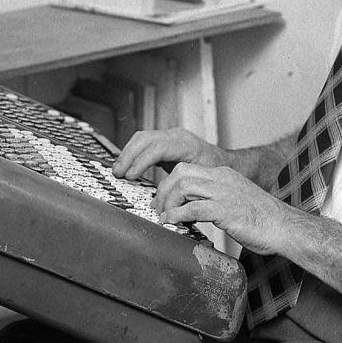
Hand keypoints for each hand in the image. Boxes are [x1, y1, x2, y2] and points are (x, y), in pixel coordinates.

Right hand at [112, 127, 226, 179]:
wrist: (223, 162)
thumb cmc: (215, 172)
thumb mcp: (201, 180)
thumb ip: (184, 190)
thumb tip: (168, 205)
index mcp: (185, 144)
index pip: (157, 148)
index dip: (141, 161)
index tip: (131, 176)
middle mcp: (175, 136)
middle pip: (144, 138)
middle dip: (128, 156)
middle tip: (118, 173)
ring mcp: (169, 137)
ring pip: (141, 138)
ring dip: (127, 153)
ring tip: (118, 171)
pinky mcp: (163, 142)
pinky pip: (143, 142)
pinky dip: (132, 153)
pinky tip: (127, 166)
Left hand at [154, 163, 295, 254]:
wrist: (284, 227)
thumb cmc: (261, 219)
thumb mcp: (234, 200)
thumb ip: (215, 199)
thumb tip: (192, 209)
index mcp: (223, 174)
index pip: (187, 169)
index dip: (169, 184)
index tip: (162, 200)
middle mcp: (222, 179)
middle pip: (181, 173)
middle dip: (163, 190)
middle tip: (157, 208)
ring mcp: (224, 193)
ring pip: (184, 186)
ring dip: (168, 203)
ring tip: (164, 217)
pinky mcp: (226, 210)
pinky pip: (193, 208)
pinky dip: (177, 215)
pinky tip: (172, 223)